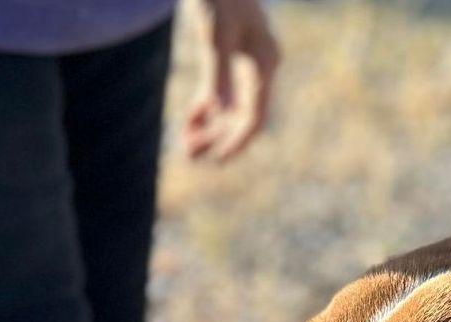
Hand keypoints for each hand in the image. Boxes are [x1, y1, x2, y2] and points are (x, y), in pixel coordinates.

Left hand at [183, 0, 280, 162]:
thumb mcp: (215, 32)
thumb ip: (218, 73)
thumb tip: (220, 112)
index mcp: (264, 62)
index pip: (253, 114)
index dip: (236, 140)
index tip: (218, 160)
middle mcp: (259, 66)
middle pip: (241, 115)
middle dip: (217, 137)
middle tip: (189, 156)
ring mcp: (245, 62)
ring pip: (230, 107)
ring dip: (210, 129)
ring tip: (186, 148)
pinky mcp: (229, 54)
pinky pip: (220, 91)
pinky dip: (205, 108)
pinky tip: (188, 124)